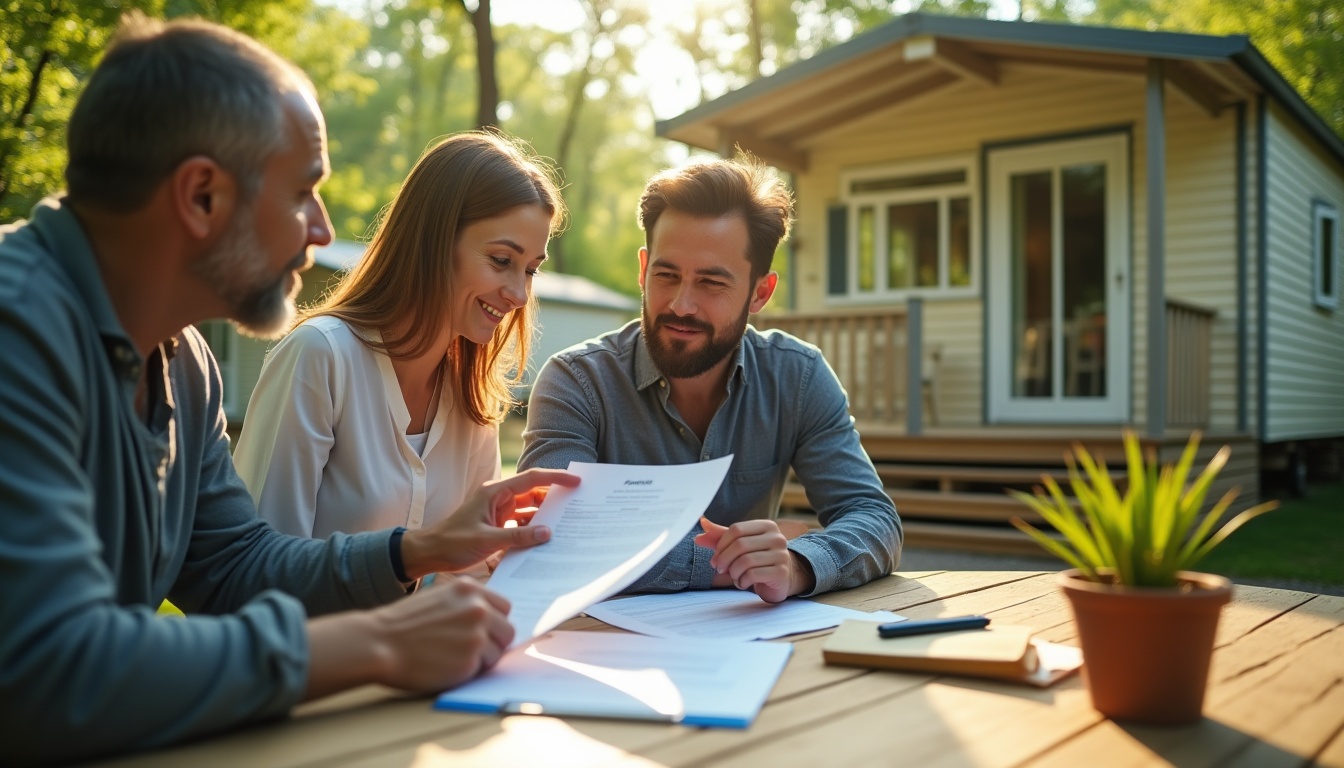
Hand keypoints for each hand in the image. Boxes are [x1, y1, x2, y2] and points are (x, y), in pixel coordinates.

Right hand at [303, 577, 513, 699]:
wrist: (379, 643)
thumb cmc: (403, 624)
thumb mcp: (438, 598)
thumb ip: (465, 603)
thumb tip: (489, 617)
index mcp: (470, 589)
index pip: (504, 607)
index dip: (495, 622)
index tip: (485, 632)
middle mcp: (478, 608)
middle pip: (507, 630)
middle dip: (494, 643)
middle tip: (471, 651)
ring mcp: (477, 634)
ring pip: (498, 652)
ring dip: (482, 659)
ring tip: (453, 658)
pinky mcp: (471, 660)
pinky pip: (483, 669)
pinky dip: (470, 672)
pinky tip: (448, 667)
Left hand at [402, 469, 578, 576]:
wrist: (429, 554)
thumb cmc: (452, 543)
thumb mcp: (486, 540)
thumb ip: (518, 536)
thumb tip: (547, 533)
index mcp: (495, 492)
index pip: (532, 479)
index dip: (555, 478)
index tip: (576, 481)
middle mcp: (499, 498)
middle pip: (534, 493)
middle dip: (555, 498)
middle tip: (578, 506)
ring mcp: (499, 511)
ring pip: (529, 510)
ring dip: (545, 517)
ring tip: (566, 525)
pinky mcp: (498, 525)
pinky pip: (521, 523)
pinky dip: (533, 530)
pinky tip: (546, 540)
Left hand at [694, 517, 814, 602]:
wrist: (781, 579)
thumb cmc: (757, 559)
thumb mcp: (739, 546)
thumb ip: (720, 535)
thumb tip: (702, 522)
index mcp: (767, 526)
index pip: (736, 529)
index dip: (721, 545)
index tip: (716, 558)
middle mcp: (777, 538)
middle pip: (740, 545)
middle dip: (724, 560)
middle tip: (720, 569)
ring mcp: (781, 555)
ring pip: (745, 561)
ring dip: (733, 572)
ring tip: (734, 576)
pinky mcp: (781, 572)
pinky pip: (752, 575)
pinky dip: (742, 581)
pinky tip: (743, 583)